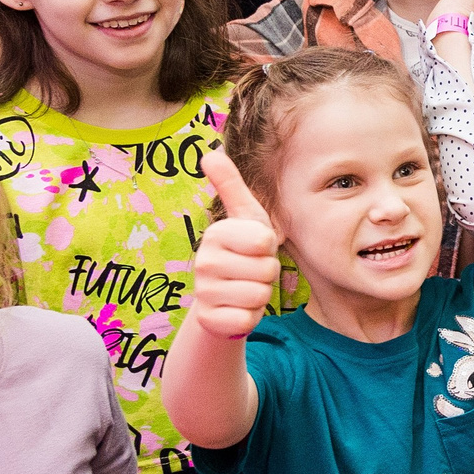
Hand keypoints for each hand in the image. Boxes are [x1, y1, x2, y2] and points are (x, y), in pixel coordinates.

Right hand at [190, 153, 282, 340]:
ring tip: (245, 289)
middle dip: (267, 274)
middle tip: (251, 272)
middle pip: (266, 271)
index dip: (269, 249)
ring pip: (259, 296)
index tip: (255, 249)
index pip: (265, 242)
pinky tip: (237, 309)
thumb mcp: (245, 217)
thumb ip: (231, 185)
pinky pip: (247, 320)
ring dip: (260, 296)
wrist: (223, 298)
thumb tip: (210, 152)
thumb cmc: (243, 251)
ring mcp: (203, 292)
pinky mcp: (208, 320)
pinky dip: (250, 317)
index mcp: (216, 234)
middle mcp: (204, 262)